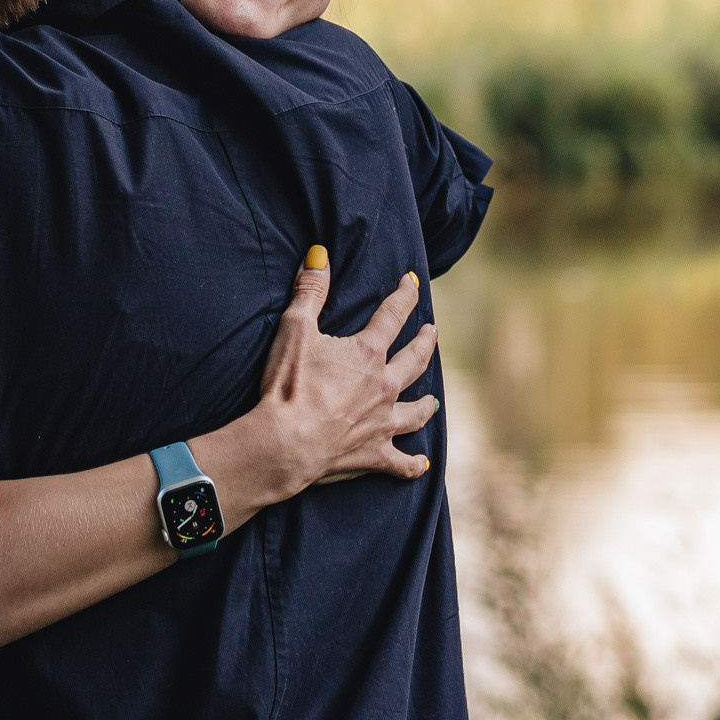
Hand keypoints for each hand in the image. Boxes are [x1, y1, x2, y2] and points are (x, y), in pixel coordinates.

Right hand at [229, 248, 438, 499]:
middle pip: (414, 361)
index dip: (404, 296)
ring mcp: (383, 422)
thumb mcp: (294, 329)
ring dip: (426, 404)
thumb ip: (309, 291)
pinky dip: (413, 464)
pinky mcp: (375, 455)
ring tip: (433, 399)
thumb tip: (320, 254)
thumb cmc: (288, 384)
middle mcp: (384, 386)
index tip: (412, 283)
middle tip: (432, 332)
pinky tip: (423, 465)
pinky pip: (401, 462)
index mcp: (367, 353)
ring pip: (416, 411)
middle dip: (425, 343)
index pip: (393, 316)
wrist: (285, 442)